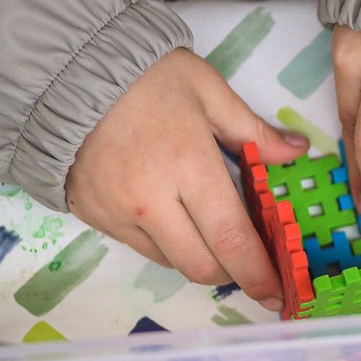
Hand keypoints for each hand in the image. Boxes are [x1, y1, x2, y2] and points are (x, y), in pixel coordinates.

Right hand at [66, 48, 309, 307]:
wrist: (64, 68)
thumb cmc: (145, 75)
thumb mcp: (208, 91)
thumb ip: (253, 132)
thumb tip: (296, 153)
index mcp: (188, 167)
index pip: (232, 240)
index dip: (259, 274)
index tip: (279, 292)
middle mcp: (151, 201)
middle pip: (203, 267)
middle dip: (234, 273)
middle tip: (251, 264)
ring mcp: (117, 214)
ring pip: (172, 263)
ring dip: (200, 258)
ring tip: (211, 232)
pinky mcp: (93, 217)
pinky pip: (141, 248)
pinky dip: (166, 244)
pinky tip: (173, 218)